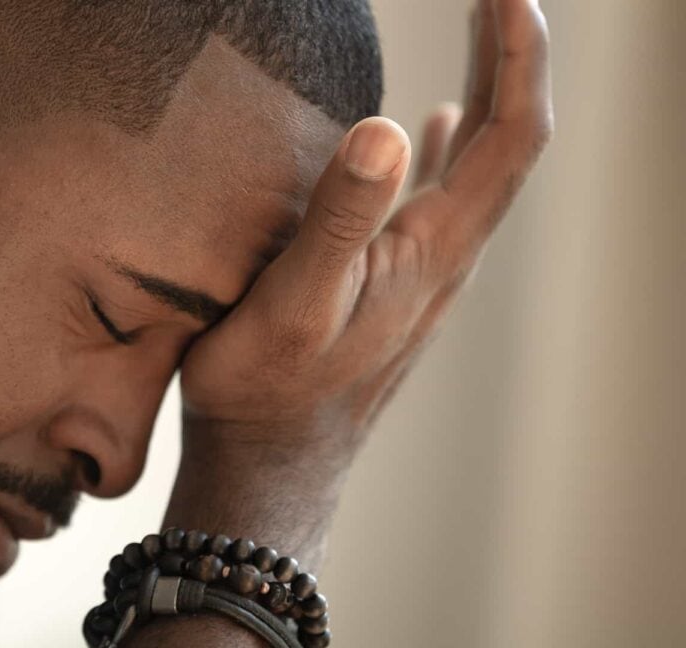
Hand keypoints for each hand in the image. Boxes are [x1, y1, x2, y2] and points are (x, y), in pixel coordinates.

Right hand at [165, 0, 552, 559]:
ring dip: (487, 95)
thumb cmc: (267, 392)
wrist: (268, 466)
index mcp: (434, 251)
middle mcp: (445, 259)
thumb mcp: (293, 303)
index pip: (511, 134)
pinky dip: (451, 147)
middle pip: (508, 143)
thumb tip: (389, 125)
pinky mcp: (395, 287)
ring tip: (481, 34)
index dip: (519, 54)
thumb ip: (338, 218)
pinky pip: (442, 200)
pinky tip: (432, 129)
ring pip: (478, 170)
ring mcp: (424, 275)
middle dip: (512, 58)